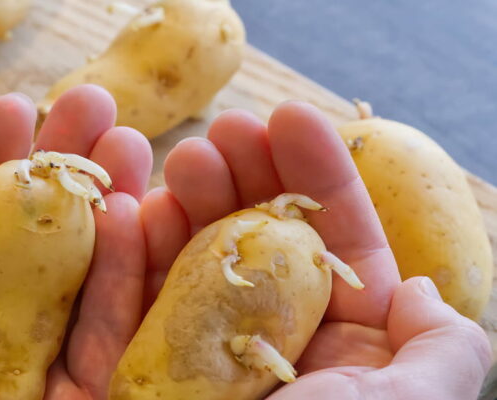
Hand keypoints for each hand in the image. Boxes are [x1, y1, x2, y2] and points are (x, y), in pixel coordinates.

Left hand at [0, 85, 153, 398]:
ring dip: (112, 203)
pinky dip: (130, 276)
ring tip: (132, 140)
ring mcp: (47, 374)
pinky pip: (117, 337)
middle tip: (95, 103)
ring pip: (89, 277)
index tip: (14, 110)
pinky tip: (135, 215)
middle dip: (64, 169)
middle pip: (36, 241)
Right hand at [141, 101, 491, 398]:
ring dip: (175, 205)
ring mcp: (181, 371)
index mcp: (332, 362)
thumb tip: (421, 293)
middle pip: (249, 249)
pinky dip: (113, 263)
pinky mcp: (114, 389)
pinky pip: (106, 318)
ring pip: (176, 271)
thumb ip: (441, 353)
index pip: (330, 252)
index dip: (316, 181)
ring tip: (173, 156)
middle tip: (222, 132)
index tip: (290, 119)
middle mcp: (257, 360)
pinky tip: (124, 210)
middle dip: (240, 180)